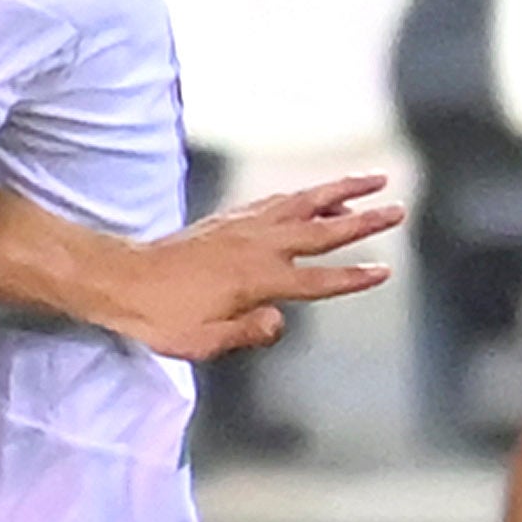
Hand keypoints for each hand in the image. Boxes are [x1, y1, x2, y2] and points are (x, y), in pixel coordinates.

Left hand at [115, 175, 401, 360]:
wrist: (122, 280)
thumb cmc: (161, 318)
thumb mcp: (205, 341)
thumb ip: (249, 333)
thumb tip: (279, 321)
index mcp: (259, 280)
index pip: (319, 280)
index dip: (353, 278)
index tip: (385, 271)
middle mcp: (258, 246)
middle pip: (323, 231)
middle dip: (365, 221)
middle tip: (399, 208)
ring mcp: (244, 227)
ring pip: (303, 203)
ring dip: (340, 192)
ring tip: (372, 180)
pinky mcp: (229, 218)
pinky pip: (277, 201)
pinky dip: (303, 196)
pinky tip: (316, 196)